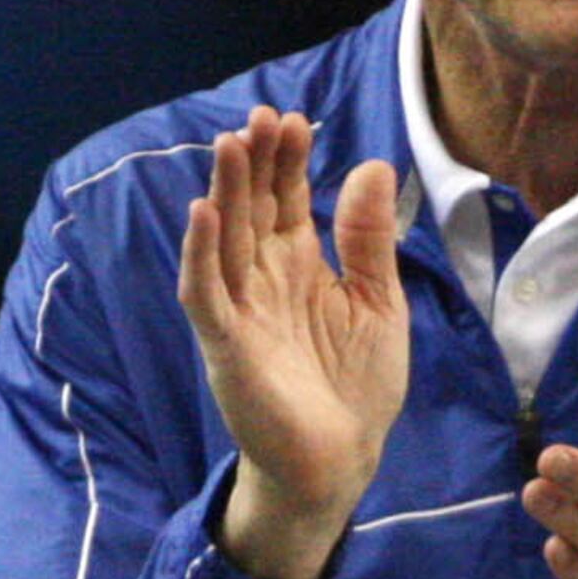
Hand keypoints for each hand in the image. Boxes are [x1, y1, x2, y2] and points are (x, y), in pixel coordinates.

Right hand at [176, 105, 405, 578]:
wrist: (340, 461)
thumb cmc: (356, 385)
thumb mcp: (378, 302)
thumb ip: (369, 239)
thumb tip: (370, 165)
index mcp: (299, 266)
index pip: (287, 200)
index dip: (288, 161)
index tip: (295, 119)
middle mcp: (263, 279)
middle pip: (252, 209)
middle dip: (255, 164)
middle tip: (260, 117)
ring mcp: (240, 309)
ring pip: (225, 239)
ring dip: (224, 192)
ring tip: (231, 144)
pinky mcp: (225, 344)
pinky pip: (204, 291)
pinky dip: (199, 253)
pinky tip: (202, 213)